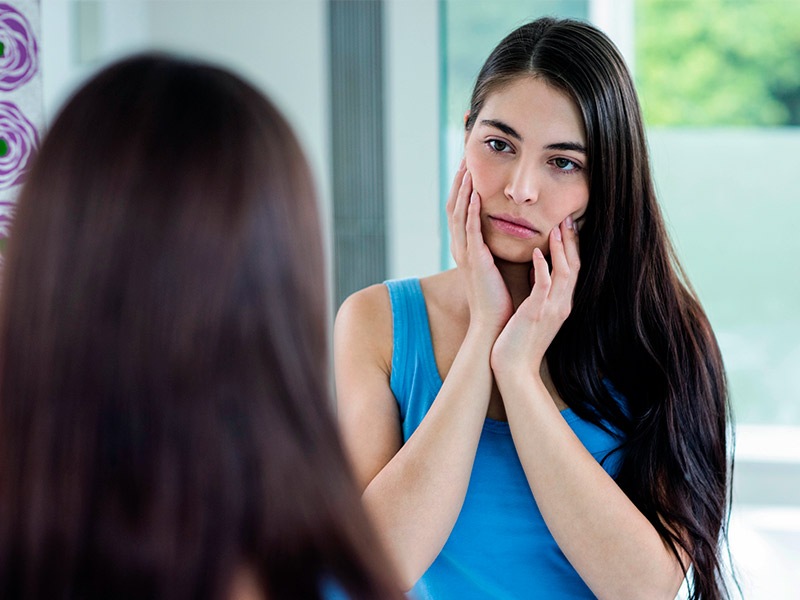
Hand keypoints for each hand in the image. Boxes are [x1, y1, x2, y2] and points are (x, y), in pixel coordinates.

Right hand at [446, 160, 512, 334]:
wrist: (494, 324)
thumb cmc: (500, 298)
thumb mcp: (497, 266)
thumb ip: (498, 246)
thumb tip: (512, 228)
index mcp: (466, 248)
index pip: (461, 210)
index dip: (463, 188)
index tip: (470, 166)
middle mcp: (461, 248)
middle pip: (454, 206)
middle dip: (459, 181)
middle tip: (464, 157)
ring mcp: (465, 254)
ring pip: (459, 214)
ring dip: (463, 189)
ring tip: (467, 167)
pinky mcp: (475, 261)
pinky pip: (470, 231)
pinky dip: (471, 211)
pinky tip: (475, 193)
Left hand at [490, 217, 579, 378]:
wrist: (515, 370)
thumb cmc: (519, 343)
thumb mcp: (533, 312)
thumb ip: (539, 292)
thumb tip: (536, 269)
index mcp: (561, 304)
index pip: (572, 270)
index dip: (572, 247)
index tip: (567, 227)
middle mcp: (562, 305)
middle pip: (575, 266)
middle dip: (572, 241)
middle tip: (568, 218)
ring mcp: (552, 309)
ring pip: (565, 272)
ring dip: (561, 248)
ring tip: (557, 227)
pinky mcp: (537, 313)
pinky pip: (544, 286)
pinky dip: (544, 268)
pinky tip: (538, 253)